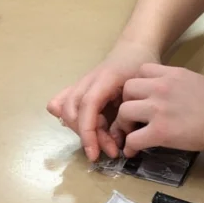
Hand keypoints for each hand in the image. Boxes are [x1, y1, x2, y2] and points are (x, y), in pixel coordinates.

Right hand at [47, 40, 160, 161]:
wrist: (134, 48)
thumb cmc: (141, 66)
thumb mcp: (141, 88)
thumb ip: (129, 112)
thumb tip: (119, 140)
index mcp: (104, 78)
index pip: (87, 105)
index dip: (88, 131)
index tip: (95, 153)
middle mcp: (86, 82)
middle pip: (73, 112)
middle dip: (89, 136)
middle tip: (112, 149)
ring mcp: (80, 85)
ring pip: (65, 110)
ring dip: (82, 131)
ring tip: (105, 143)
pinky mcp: (79, 90)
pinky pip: (62, 103)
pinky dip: (69, 120)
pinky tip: (85, 132)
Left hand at [113, 64, 203, 156]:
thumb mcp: (199, 81)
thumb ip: (181, 83)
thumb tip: (176, 90)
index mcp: (172, 74)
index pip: (142, 70)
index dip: (139, 83)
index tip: (143, 95)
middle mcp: (160, 88)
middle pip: (127, 89)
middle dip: (127, 101)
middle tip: (133, 115)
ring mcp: (158, 110)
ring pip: (124, 112)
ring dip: (124, 123)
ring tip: (131, 132)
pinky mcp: (159, 132)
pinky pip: (133, 138)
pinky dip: (130, 145)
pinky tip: (133, 150)